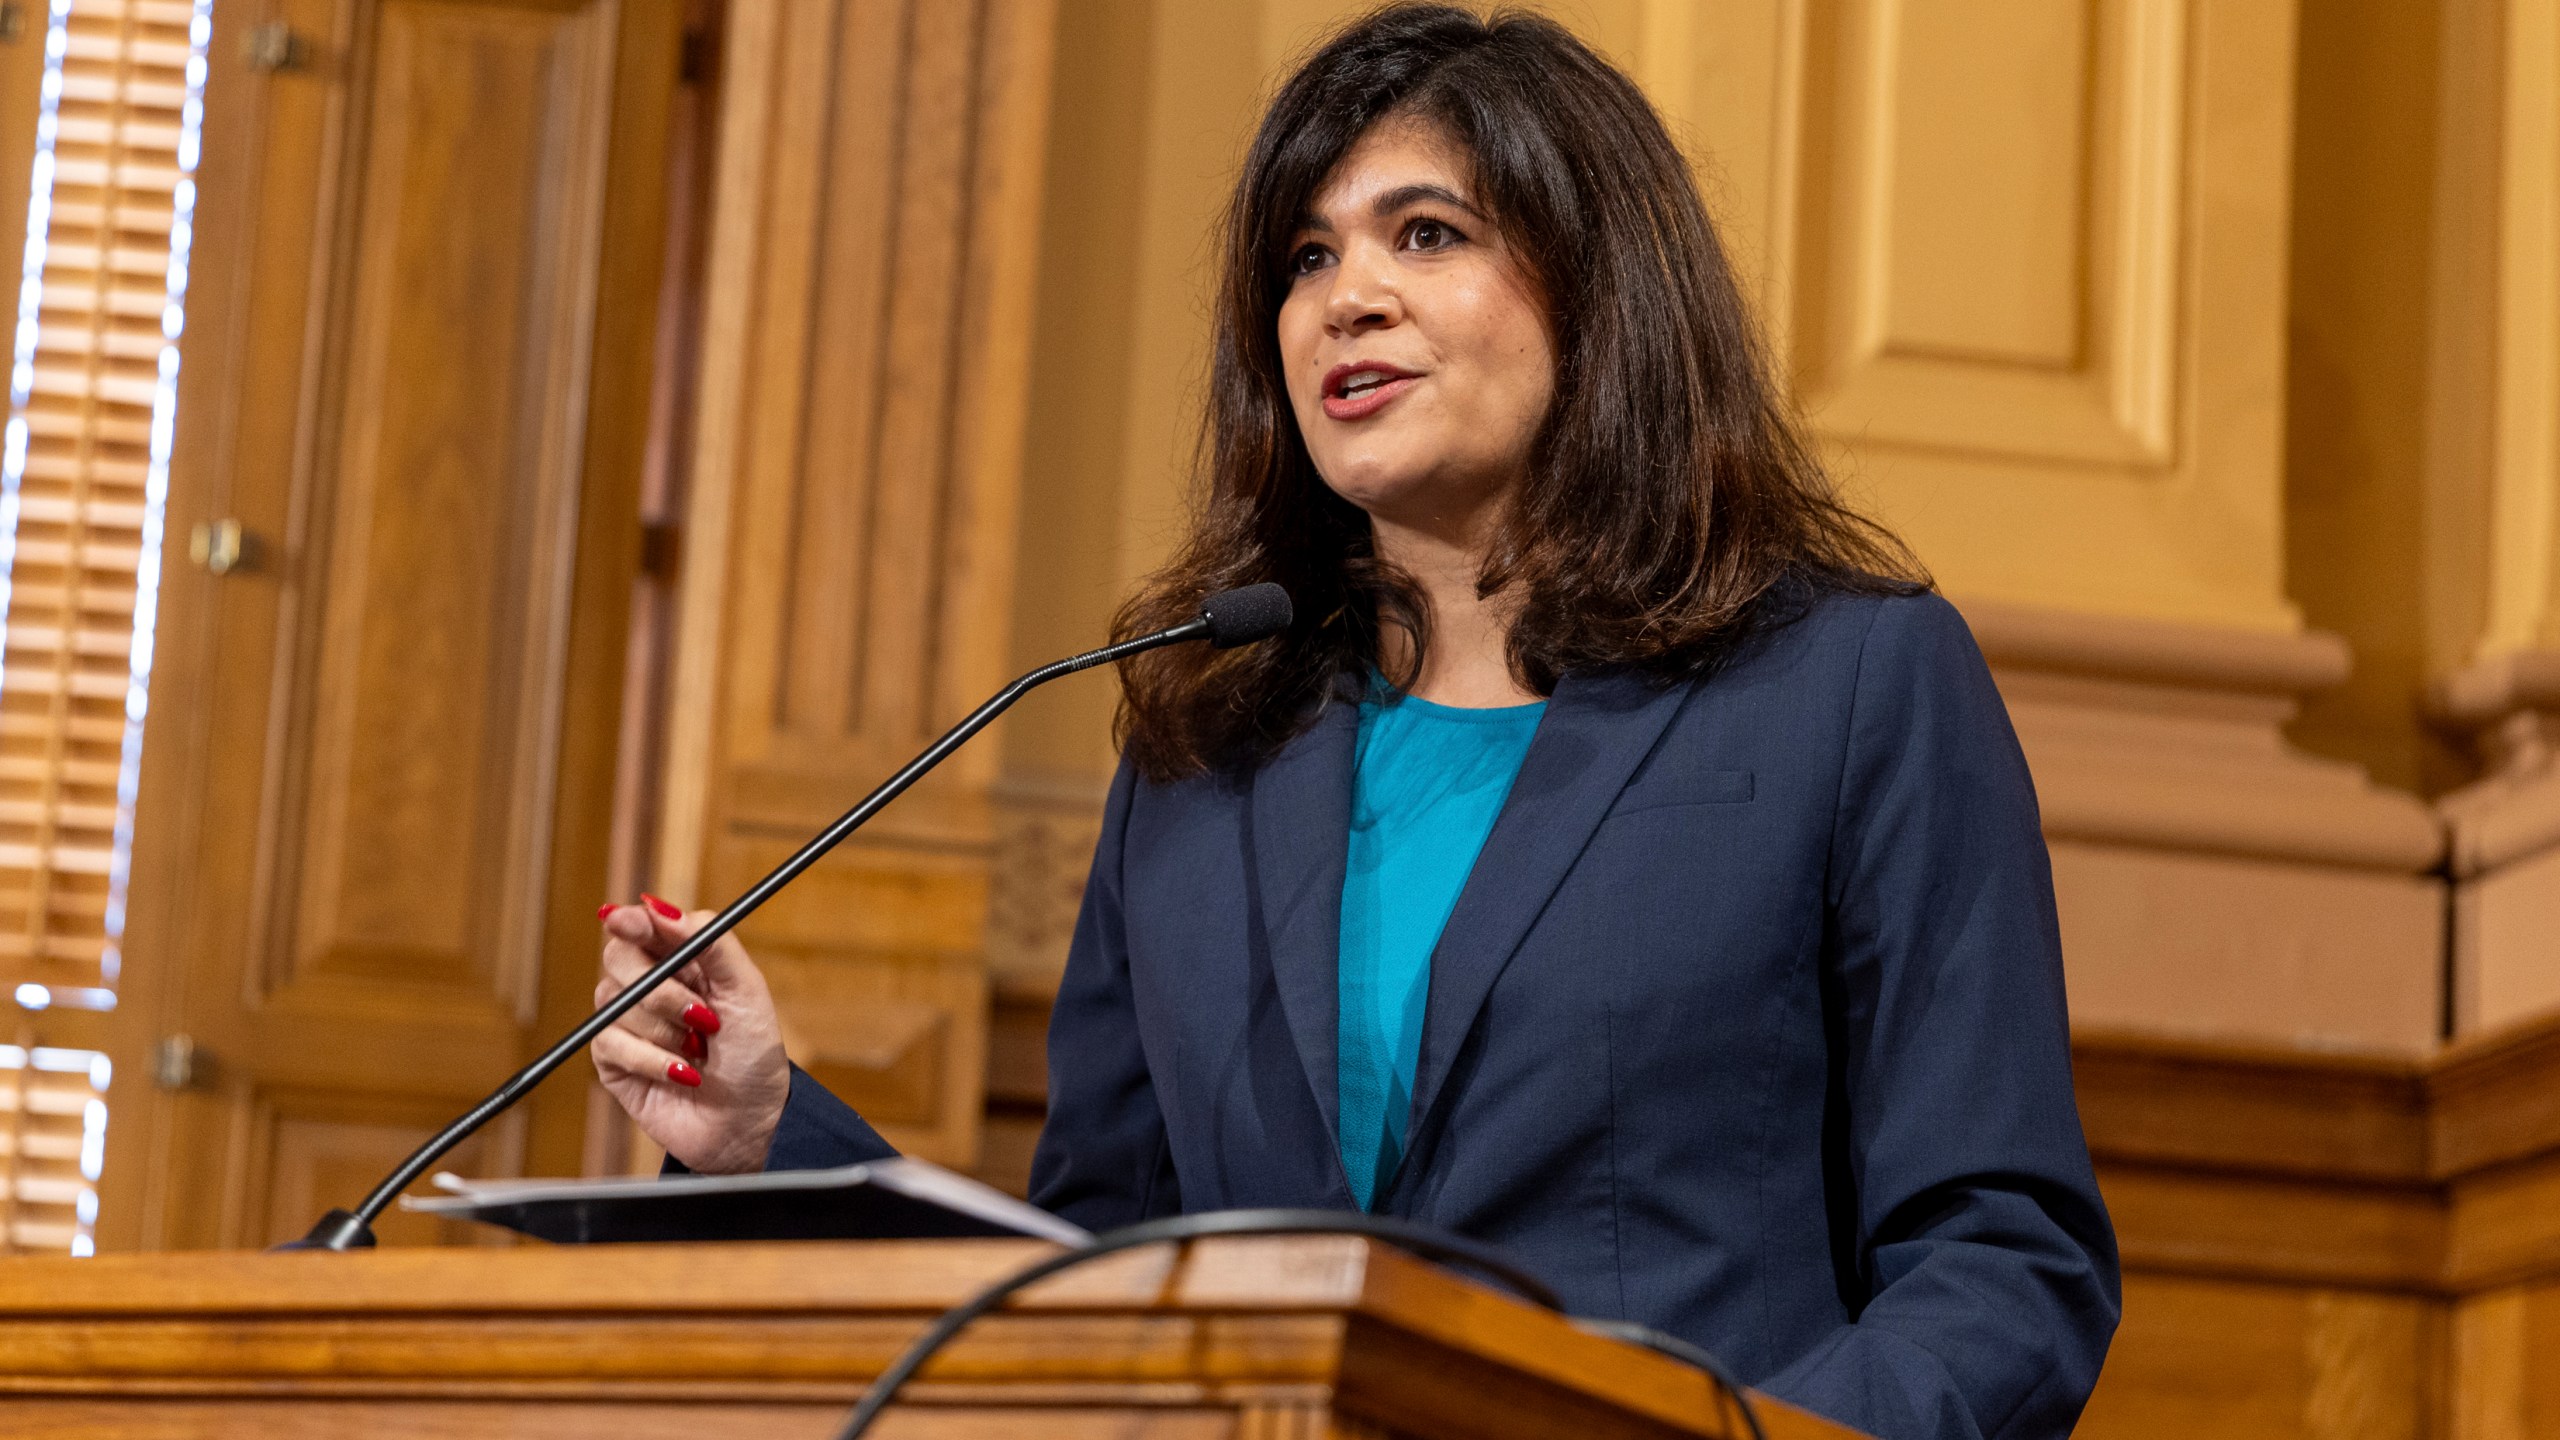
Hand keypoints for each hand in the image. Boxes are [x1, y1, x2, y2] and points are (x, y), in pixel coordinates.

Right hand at [590, 896, 791, 1174]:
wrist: (749, 1121)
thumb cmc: (754, 1055)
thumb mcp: (747, 991)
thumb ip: (711, 943)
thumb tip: (661, 907)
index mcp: (683, 960)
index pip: (643, 925)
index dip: (632, 920)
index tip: (629, 922)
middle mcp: (650, 985)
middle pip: (618, 956)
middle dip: (662, 988)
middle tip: (699, 1015)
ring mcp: (628, 1022)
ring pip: (615, 1001)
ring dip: (666, 1031)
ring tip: (699, 1050)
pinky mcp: (614, 1061)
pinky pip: (611, 1042)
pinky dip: (653, 1060)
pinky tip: (683, 1074)